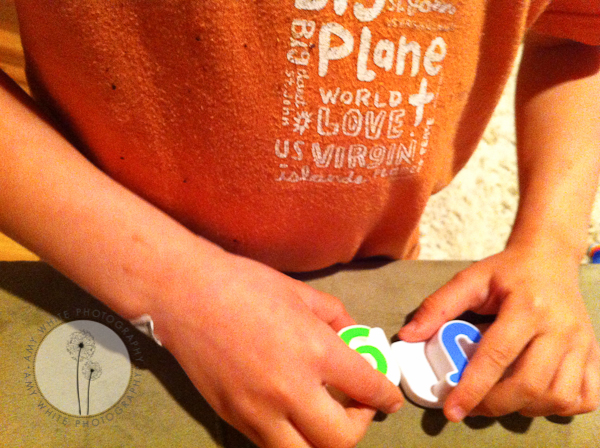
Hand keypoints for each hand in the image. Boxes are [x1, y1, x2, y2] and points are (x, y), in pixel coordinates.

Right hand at [150, 250, 402, 447]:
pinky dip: (293, 438)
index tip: (389, 399)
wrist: (184, 295)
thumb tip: (353, 337)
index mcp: (315, 351)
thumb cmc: (244, 285)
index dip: (387, 397)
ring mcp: (258, 411)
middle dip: (362, 425)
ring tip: (325, 416)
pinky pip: (272, 445)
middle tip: (359, 406)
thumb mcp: (300, 292)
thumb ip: (335, 317)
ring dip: (325, 441)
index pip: (368, 390)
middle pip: (342, 440)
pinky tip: (293, 413)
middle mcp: (290, 390)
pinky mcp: (233, 419)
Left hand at [399, 246, 599, 420]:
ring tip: (499, 399)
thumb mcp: (469, 279)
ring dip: (524, 408)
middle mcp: (560, 328)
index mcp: (526, 307)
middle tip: (470, 407)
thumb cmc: (507, 270)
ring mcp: (582, 343)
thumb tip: (408, 336)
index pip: (497, 356)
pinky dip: (559, 407)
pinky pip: (585, 397)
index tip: (452, 410)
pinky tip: (535, 397)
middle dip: (494, 404)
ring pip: (558, 397)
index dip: (472, 388)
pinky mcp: (594, 353)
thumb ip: (437, 306)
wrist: (550, 257)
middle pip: (529, 383)